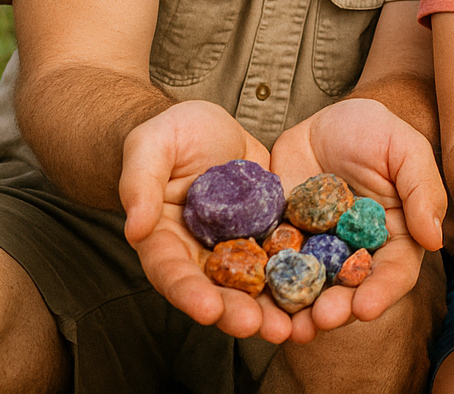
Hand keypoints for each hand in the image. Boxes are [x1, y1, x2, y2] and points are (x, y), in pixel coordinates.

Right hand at [119, 100, 285, 341]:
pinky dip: (298, 278)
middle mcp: (200, 253)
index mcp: (164, 239)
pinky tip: (319, 292)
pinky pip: (283, 258)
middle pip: (215, 290)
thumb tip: (134, 227)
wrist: (209, 126)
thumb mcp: (150, 147)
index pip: (171, 272)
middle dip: (235, 312)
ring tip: (292, 327)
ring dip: (269, 308)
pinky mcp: (268, 233)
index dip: (188, 293)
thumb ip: (140, 184)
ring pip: (252, 285)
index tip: (207, 310)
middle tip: (258, 327)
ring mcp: (237, 246)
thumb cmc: (171, 135)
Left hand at [268, 97, 447, 338]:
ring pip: (311, 291)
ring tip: (289, 327)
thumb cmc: (375, 132)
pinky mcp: (283, 244)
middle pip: (351, 292)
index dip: (381, 292)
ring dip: (300, 313)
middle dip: (337, 310)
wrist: (324, 122)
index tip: (366, 308)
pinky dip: (265, 290)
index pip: (394, 272)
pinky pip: (273, 270)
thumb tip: (434, 238)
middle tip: (321, 319)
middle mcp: (357, 254)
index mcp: (395, 239)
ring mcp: (318, 253)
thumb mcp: (406, 150)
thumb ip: (423, 190)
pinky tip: (256, 302)